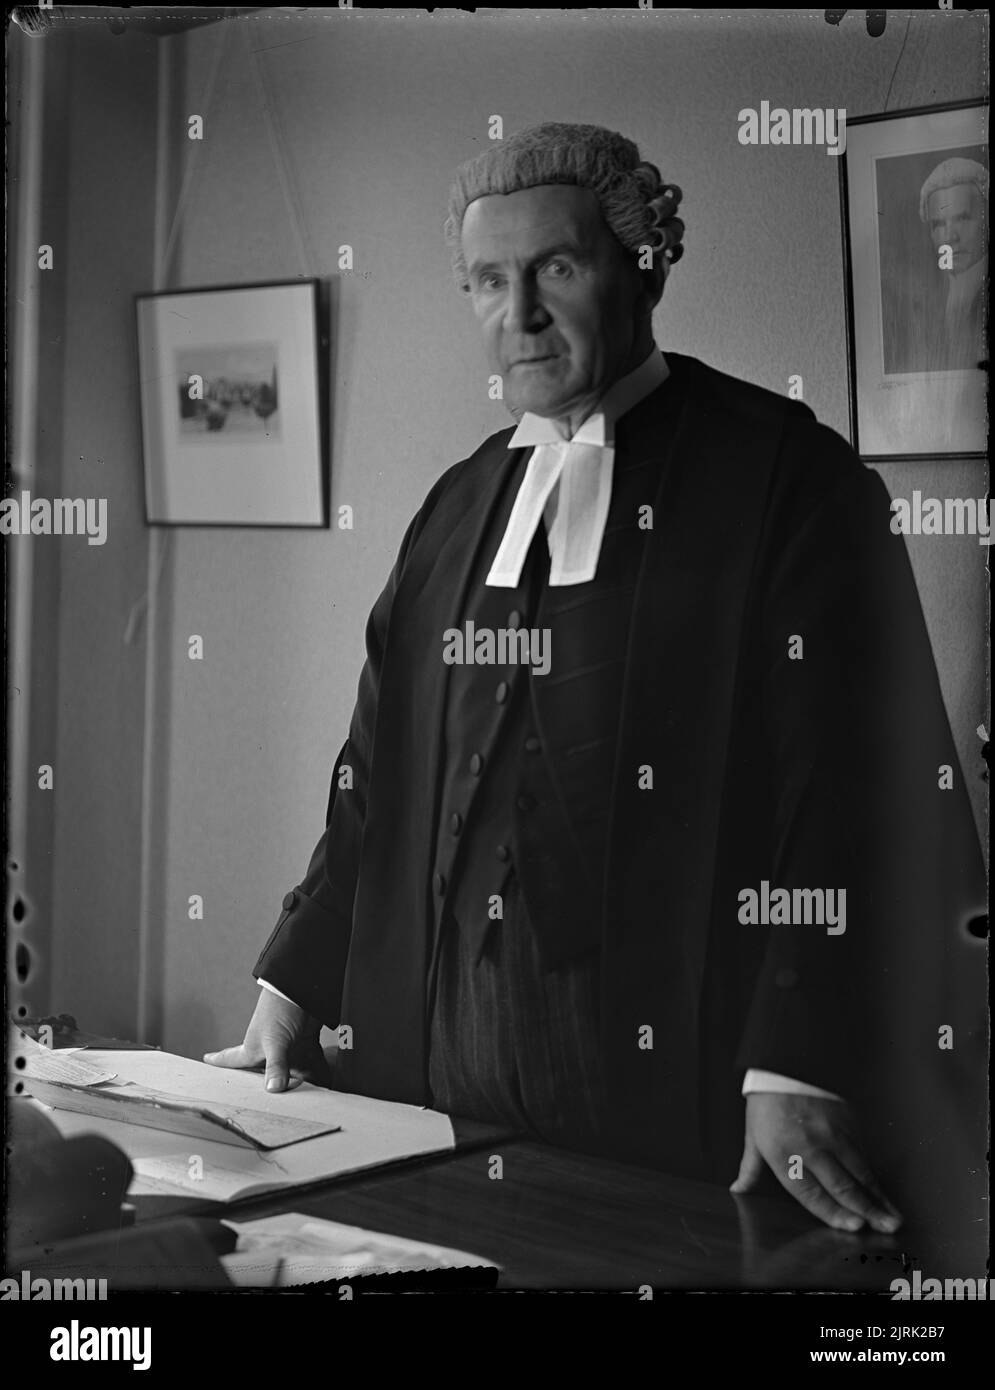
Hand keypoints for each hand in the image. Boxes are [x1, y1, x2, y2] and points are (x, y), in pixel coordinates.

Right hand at [203, 988, 330, 1092]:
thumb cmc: (280, 1009)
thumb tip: (273, 1088)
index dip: (219, 1061)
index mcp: (253, 1049)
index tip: (206, 1060)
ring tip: (305, 1100)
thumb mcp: (274, 1041)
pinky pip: (312, 1064)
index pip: (232, 1059)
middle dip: (269, 1087)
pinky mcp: (307, 1043)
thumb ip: (275, 1066)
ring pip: (291, 1072)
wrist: (305, 988)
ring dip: (299, 1084)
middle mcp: (269, 1050)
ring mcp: (288, 1047)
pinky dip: (318, 1073)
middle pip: (265, 1073)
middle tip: (268, 1104)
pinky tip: (324, 1085)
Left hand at [730, 1092, 901, 1233]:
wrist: (786, 1063)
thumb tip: (738, 1190)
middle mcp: (811, 1147)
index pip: (811, 1193)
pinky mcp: (848, 1123)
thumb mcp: (753, 1134)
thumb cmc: (767, 1102)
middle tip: (886, 1229)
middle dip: (866, 1211)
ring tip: (894, 1218)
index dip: (835, 1213)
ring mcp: (833, 1134)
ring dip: (879, 1197)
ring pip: (860, 1172)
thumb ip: (751, 1168)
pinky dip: (874, 1175)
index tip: (854, 1228)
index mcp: (783, 1154)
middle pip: (843, 1185)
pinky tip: (884, 1192)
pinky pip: (864, 1154)